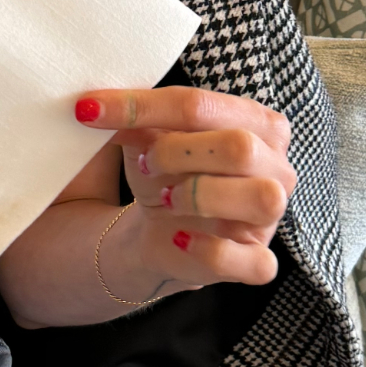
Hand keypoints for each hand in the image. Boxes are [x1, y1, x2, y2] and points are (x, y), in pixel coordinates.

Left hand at [75, 85, 295, 299]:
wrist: (163, 233)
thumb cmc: (166, 175)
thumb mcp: (147, 141)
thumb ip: (138, 122)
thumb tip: (100, 107)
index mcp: (256, 122)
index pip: (200, 104)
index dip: (141, 106)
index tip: (90, 110)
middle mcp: (276, 165)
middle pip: (238, 146)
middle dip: (177, 152)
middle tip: (144, 165)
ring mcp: (271, 216)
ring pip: (260, 197)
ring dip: (199, 195)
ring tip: (165, 198)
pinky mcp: (258, 259)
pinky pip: (255, 262)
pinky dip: (211, 250)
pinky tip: (179, 238)